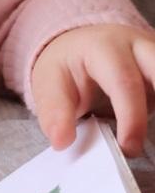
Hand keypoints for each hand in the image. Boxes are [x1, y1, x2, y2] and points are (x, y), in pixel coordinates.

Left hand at [30, 24, 154, 157]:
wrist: (76, 47)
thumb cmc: (66, 66)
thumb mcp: (48, 84)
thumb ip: (54, 113)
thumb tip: (61, 140)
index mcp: (104, 47)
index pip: (125, 83)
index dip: (131, 118)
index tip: (128, 147)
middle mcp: (136, 45)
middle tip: (145, 139)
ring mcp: (153, 53)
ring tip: (149, 132)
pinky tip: (148, 127)